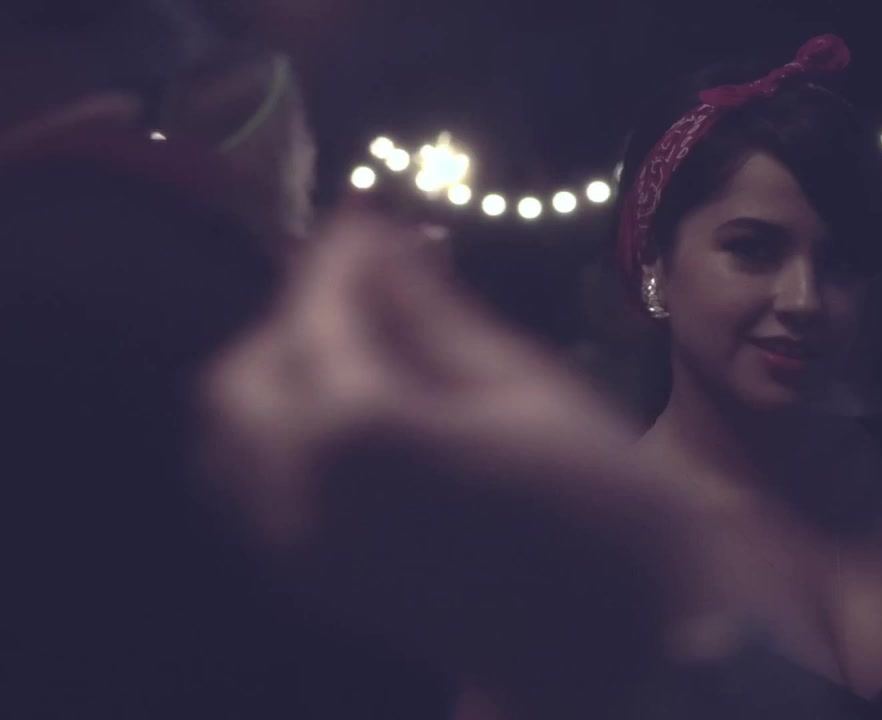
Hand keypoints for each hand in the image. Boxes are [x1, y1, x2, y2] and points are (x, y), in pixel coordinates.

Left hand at [201, 213, 717, 714]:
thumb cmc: (603, 504)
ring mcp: (300, 549)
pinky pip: (253, 493)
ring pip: (231, 438)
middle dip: (296, 319)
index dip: (342, 255)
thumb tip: (379, 238)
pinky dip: (277, 439)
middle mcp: (303, 492)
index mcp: (363, 431)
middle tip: (369, 289)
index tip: (368, 218)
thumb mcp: (526, 385)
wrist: (628, 645)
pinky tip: (350, 423)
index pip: (319, 312)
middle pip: (243, 376)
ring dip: (277, 377)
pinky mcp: (315, 587)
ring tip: (362, 353)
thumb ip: (432, 311)